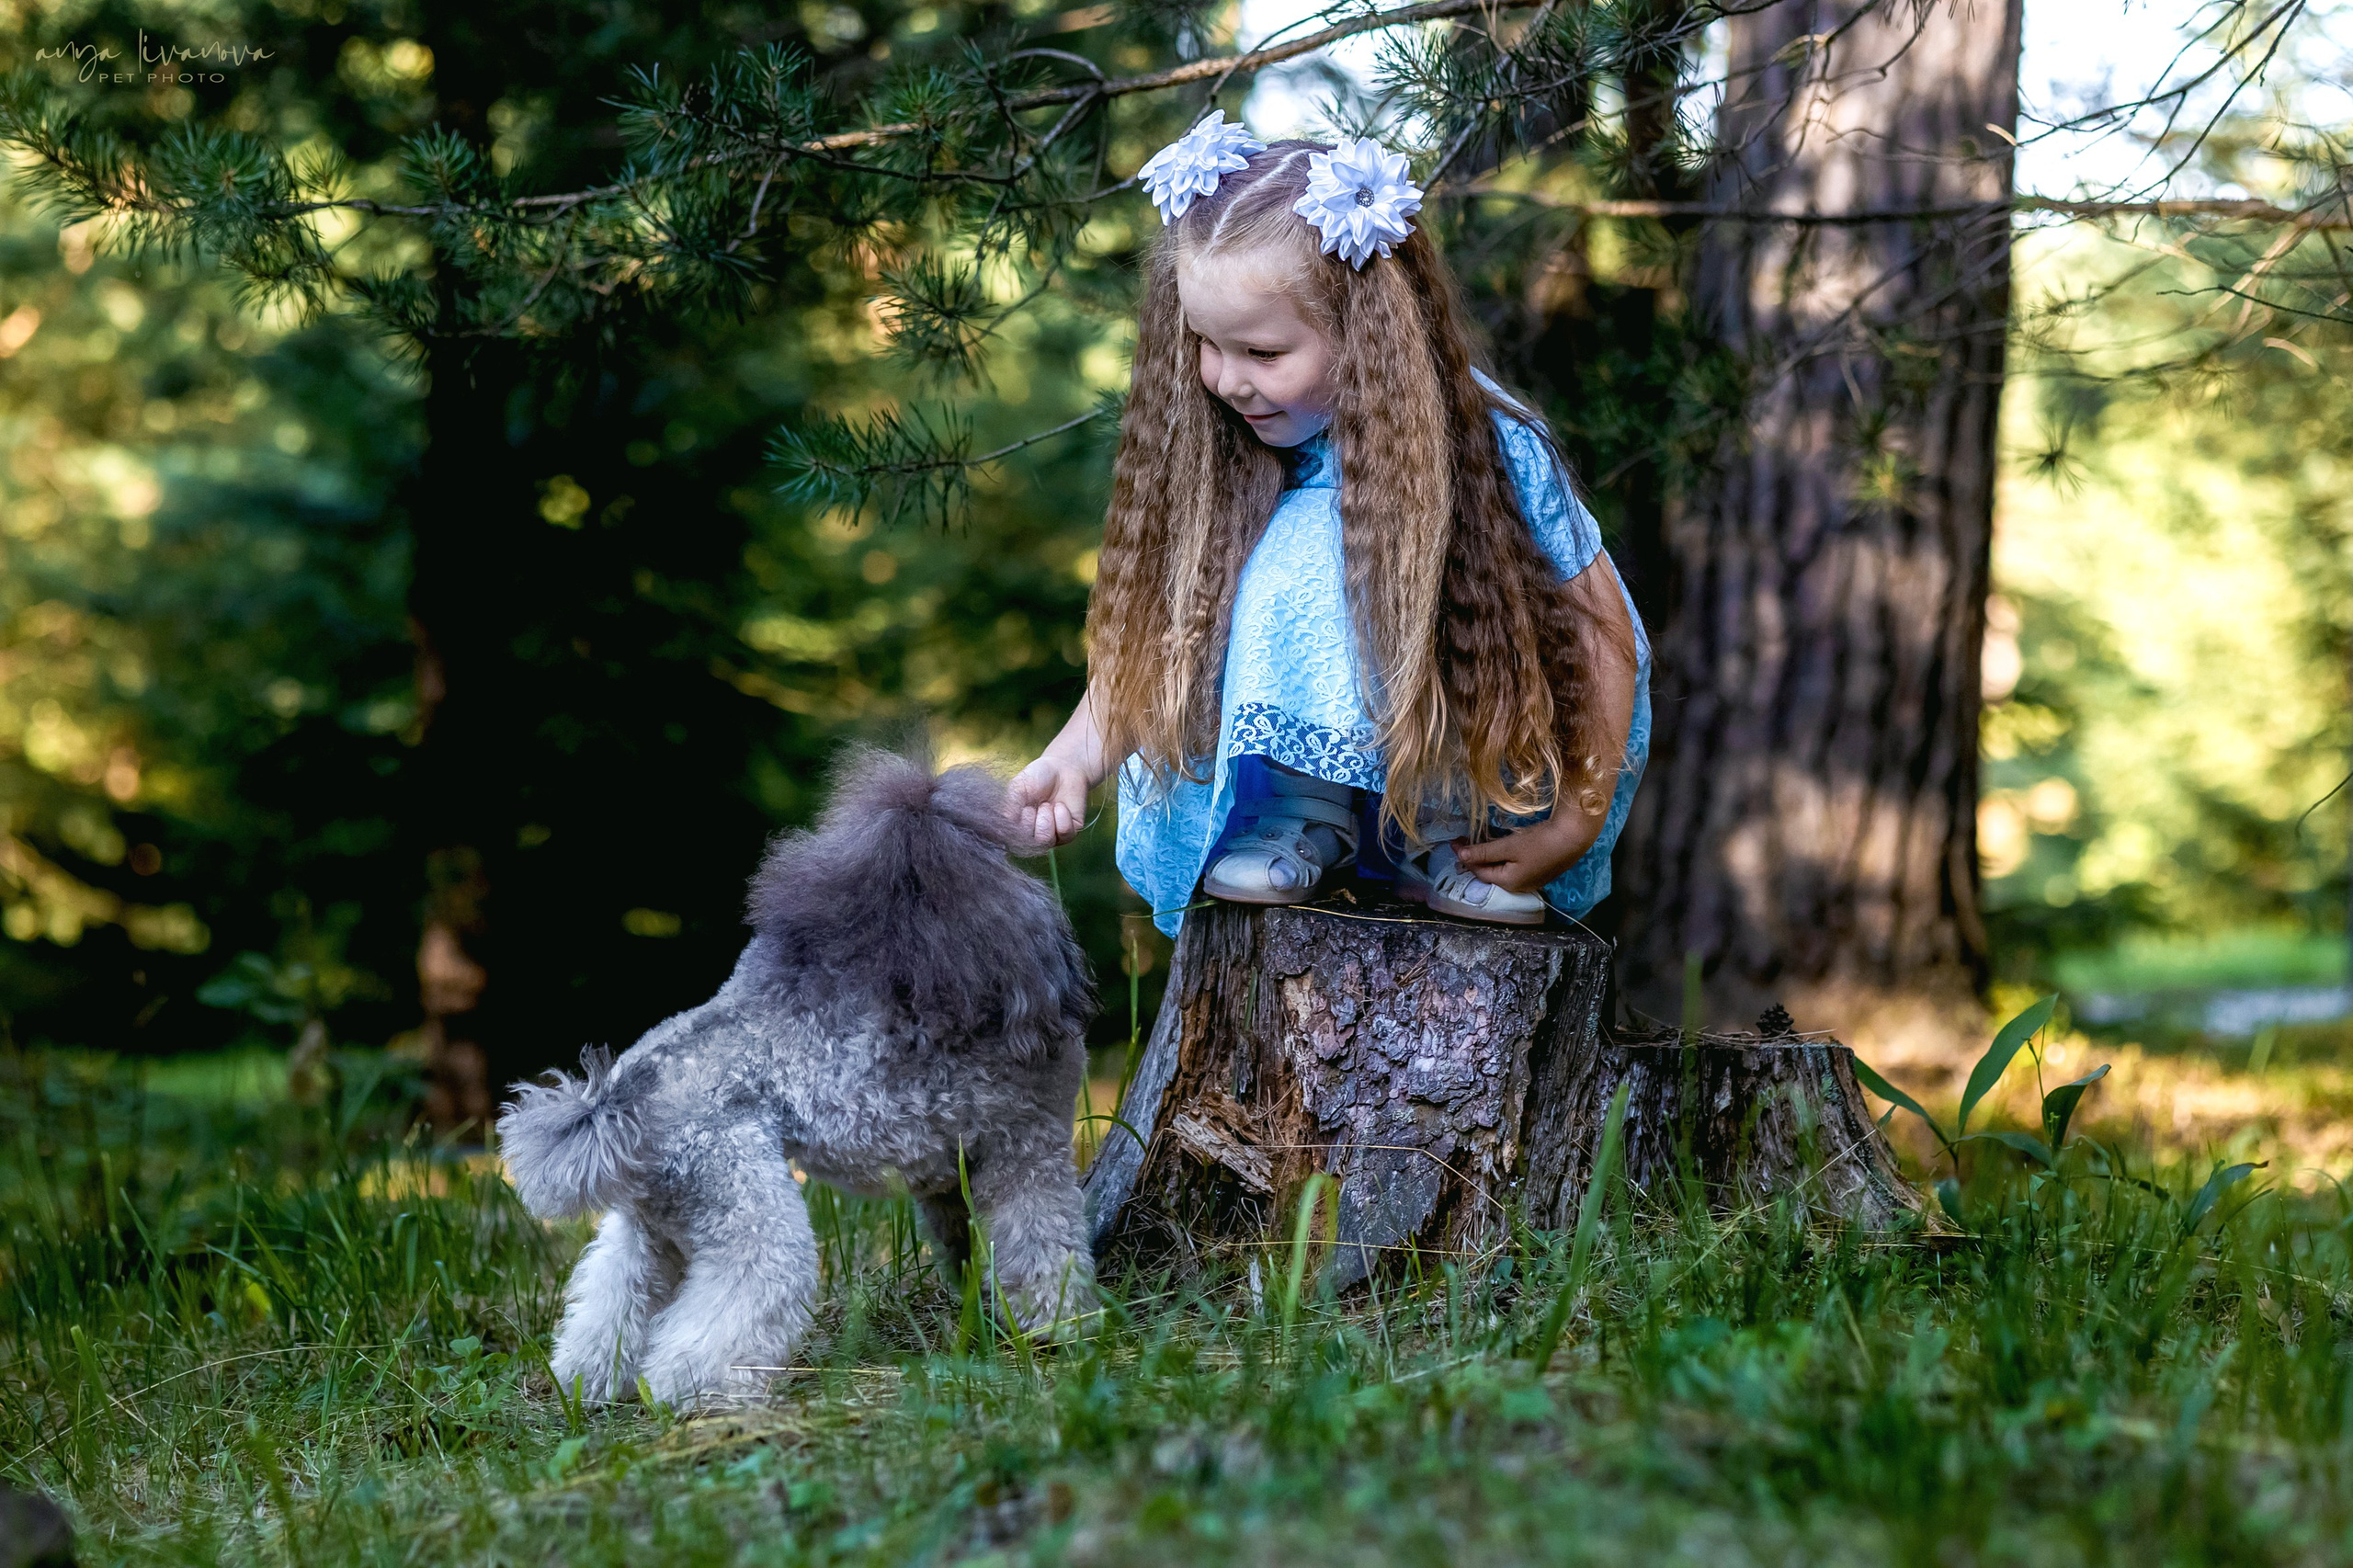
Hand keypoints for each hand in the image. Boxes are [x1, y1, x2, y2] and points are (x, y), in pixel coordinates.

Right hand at [1008, 752, 1090, 849]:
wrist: (1063, 768)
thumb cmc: (1037, 777)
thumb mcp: (1018, 788)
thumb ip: (1010, 807)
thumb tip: (1008, 824)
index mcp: (1015, 826)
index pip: (1010, 839)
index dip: (1016, 824)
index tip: (1023, 806)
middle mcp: (1031, 835)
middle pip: (1027, 843)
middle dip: (1030, 819)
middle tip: (1036, 804)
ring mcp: (1050, 837)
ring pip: (1045, 840)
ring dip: (1046, 818)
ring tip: (1047, 805)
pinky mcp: (1068, 834)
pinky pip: (1064, 832)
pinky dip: (1062, 816)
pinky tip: (1061, 806)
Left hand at [1450, 810, 1602, 894]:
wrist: (1574, 837)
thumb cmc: (1540, 843)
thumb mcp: (1509, 847)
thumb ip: (1484, 852)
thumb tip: (1460, 855)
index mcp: (1509, 883)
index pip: (1479, 872)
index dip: (1465, 857)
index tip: (1454, 842)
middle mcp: (1518, 886)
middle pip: (1490, 872)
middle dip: (1475, 858)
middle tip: (1462, 841)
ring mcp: (1530, 880)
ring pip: (1501, 869)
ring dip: (1488, 856)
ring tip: (1476, 842)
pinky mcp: (1538, 870)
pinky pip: (1512, 866)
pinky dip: (1501, 856)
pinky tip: (1498, 846)